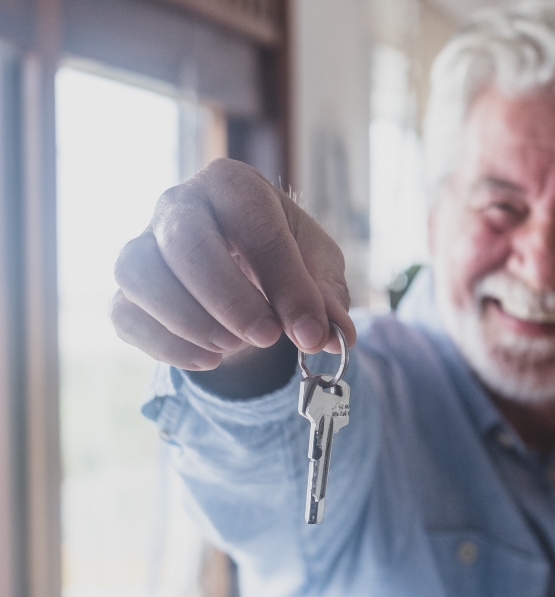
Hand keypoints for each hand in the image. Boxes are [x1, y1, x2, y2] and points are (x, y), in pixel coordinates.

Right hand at [111, 158, 354, 371]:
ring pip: (141, 273)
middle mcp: (179, 204)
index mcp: (234, 185)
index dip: (285, 284)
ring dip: (190, 320)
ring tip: (235, 346)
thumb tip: (335, 336)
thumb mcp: (318, 269)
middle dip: (229, 299)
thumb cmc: (284, 257)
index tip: (309, 332)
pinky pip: (125, 313)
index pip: (255, 226)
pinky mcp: (125, 288)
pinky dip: (165, 345)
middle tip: (268, 337)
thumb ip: (327, 298)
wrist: (245, 270)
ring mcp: (143, 243)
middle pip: (185, 240)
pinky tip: (208, 359)